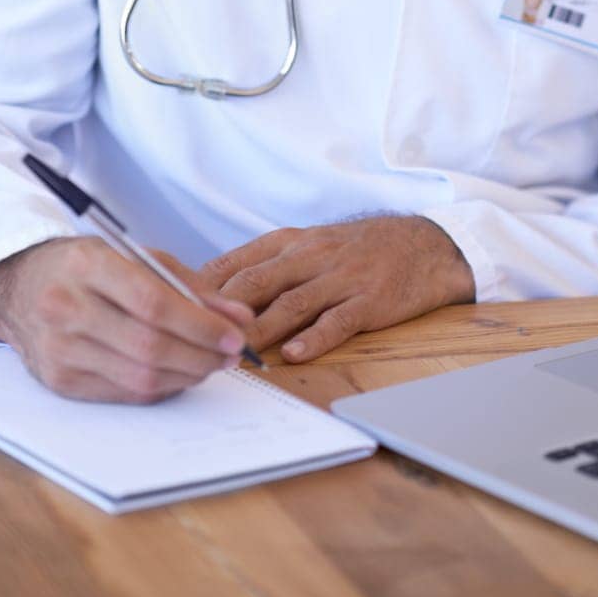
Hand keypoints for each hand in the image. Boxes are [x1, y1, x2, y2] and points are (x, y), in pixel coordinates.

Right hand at [0, 236, 254, 403]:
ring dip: (186, 376)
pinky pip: (122, 394)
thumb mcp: (136, 257)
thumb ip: (189, 285)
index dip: (199, 324)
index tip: (233, 335)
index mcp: (87, 265)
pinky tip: (179, 375)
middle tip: (230, 355)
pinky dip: (160, 388)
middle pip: (148, 345)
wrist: (20, 287)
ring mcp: (58, 349)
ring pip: (138, 377)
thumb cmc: (87, 267)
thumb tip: (238, 317)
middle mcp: (66, 307)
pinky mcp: (58, 381)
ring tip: (211, 365)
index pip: (152, 302)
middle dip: (200, 355)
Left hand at [198, 215, 474, 362]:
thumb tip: (213, 292)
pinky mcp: (370, 299)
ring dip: (259, 331)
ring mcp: (341, 277)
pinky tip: (294, 354)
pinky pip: (338, 319)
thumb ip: (267, 266)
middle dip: (221, 312)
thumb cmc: (358, 250)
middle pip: (256, 282)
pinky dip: (315, 337)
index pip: (236, 262)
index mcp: (291, 241)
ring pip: (291, 303)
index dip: (203, 288)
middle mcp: (311, 255)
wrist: (424, 244)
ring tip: (234, 354)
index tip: (173, 311)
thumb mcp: (309, 245)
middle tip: (192, 339)